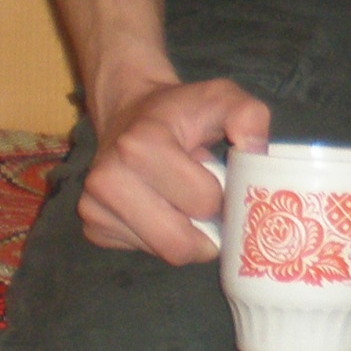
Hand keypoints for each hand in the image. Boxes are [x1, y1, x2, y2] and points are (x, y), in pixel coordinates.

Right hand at [78, 76, 269, 262]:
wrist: (129, 111)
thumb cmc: (181, 109)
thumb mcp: (221, 97)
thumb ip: (248, 115)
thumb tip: (257, 153)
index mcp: (138, 146)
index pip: (203, 202)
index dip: (224, 194)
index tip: (223, 178)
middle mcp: (107, 180)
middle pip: (179, 243)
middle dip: (207, 229)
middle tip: (212, 203)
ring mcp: (93, 208)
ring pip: (164, 252)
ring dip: (187, 234)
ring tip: (183, 198)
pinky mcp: (93, 227)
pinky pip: (146, 252)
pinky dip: (164, 237)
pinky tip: (162, 206)